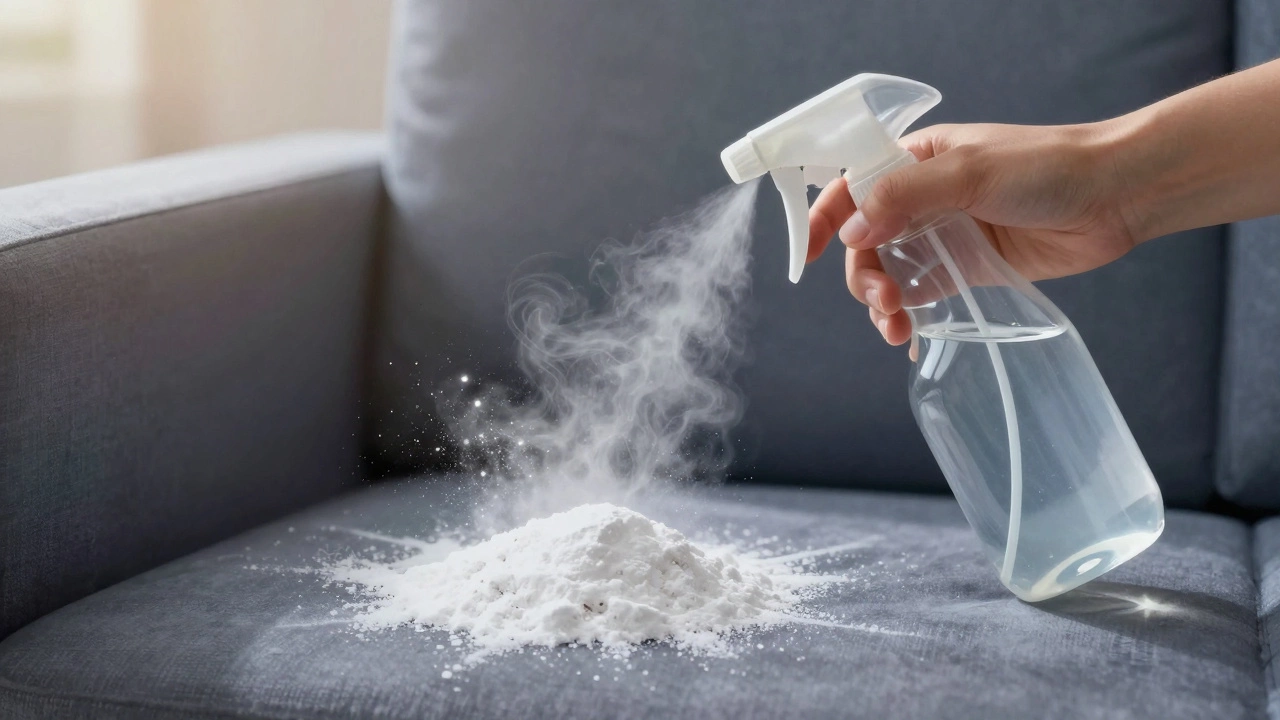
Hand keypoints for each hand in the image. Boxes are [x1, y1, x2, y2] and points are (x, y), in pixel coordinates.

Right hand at [807, 121, 1141, 345]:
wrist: (1116, 195)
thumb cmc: (1046, 167)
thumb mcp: (967, 172)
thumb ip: (904, 198)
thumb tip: (853, 231)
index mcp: (915, 160)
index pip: (852, 187)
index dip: (826, 219)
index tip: (810, 257)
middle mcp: (922, 199)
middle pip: (866, 242)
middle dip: (864, 275)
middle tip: (885, 301)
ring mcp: (945, 236)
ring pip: (890, 272)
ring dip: (882, 301)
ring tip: (896, 326)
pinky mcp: (969, 270)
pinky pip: (924, 295)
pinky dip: (909, 315)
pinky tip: (907, 335)